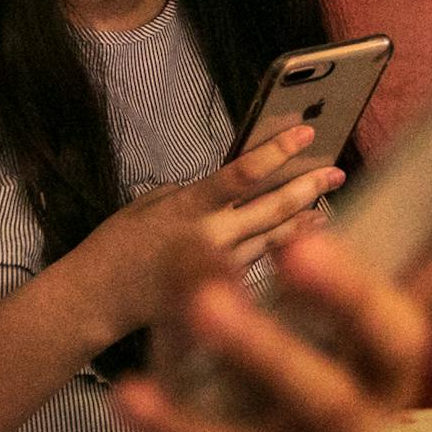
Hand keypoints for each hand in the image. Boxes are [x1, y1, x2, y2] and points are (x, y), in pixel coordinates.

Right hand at [72, 125, 345, 339]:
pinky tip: (306, 239)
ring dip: (305, 220)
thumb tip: (232, 187)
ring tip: (330, 202)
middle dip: (308, 186)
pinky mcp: (222, 289)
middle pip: (273, 207)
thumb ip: (192, 193)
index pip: (243, 174)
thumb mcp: (150, 205)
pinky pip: (260, 263)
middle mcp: (211, 236)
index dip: (278, 151)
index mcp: (189, 207)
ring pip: (275, 239)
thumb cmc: (118, 246)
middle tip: (336, 170)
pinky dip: (283, 247)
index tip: (306, 132)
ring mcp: (220, 267)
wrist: (96, 300)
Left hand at [113, 232, 431, 431]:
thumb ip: (203, 272)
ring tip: (204, 310)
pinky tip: (132, 396)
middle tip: (300, 244)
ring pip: (322, 398)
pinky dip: (182, 427)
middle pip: (401, 335)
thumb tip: (197, 238)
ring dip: (264, 350)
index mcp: (386, 326)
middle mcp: (384, 384)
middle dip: (356, 290)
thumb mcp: (209, 318)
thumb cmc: (234, 396)